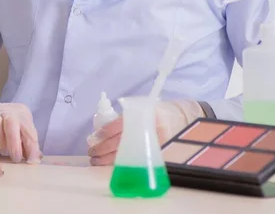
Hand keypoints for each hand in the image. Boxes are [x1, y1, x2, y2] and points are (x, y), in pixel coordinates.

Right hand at [0, 103, 41, 163]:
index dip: (31, 146)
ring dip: (1, 142)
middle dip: (14, 143)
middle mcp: (8, 112)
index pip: (29, 130)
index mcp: (22, 115)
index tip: (31, 160)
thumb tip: (34, 160)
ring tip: (4, 152)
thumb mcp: (24, 133)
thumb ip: (29, 146)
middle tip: (16, 158)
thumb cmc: (13, 127)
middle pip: (11, 122)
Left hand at [87, 99, 204, 165]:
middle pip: (120, 142)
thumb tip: (101, 128)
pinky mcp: (157, 155)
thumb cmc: (158, 112)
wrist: (182, 119)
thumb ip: (127, 116)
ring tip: (96, 160)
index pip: (120, 124)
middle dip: (102, 148)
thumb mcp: (144, 107)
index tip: (94, 137)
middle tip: (91, 151)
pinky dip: (122, 165)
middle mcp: (148, 129)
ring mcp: (153, 143)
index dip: (105, 132)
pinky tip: (111, 166)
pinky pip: (137, 162)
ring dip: (108, 159)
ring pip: (127, 154)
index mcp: (143, 114)